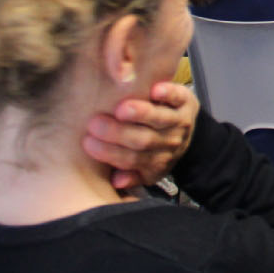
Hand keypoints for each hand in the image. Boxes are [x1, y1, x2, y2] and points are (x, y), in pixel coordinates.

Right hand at [83, 81, 198, 190]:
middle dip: (118, 133)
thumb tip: (116, 182)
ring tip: (122, 109)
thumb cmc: (154, 149)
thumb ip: (130, 177)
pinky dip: (169, 94)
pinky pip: (179, 98)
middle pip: (143, 140)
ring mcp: (180, 121)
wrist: (184, 130)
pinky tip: (155, 90)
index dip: (109, 152)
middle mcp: (169, 143)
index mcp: (156, 162)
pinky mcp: (186, 101)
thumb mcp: (144, 170)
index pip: (131, 160)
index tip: (87, 142)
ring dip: (142, 114)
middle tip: (95, 123)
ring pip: (161, 119)